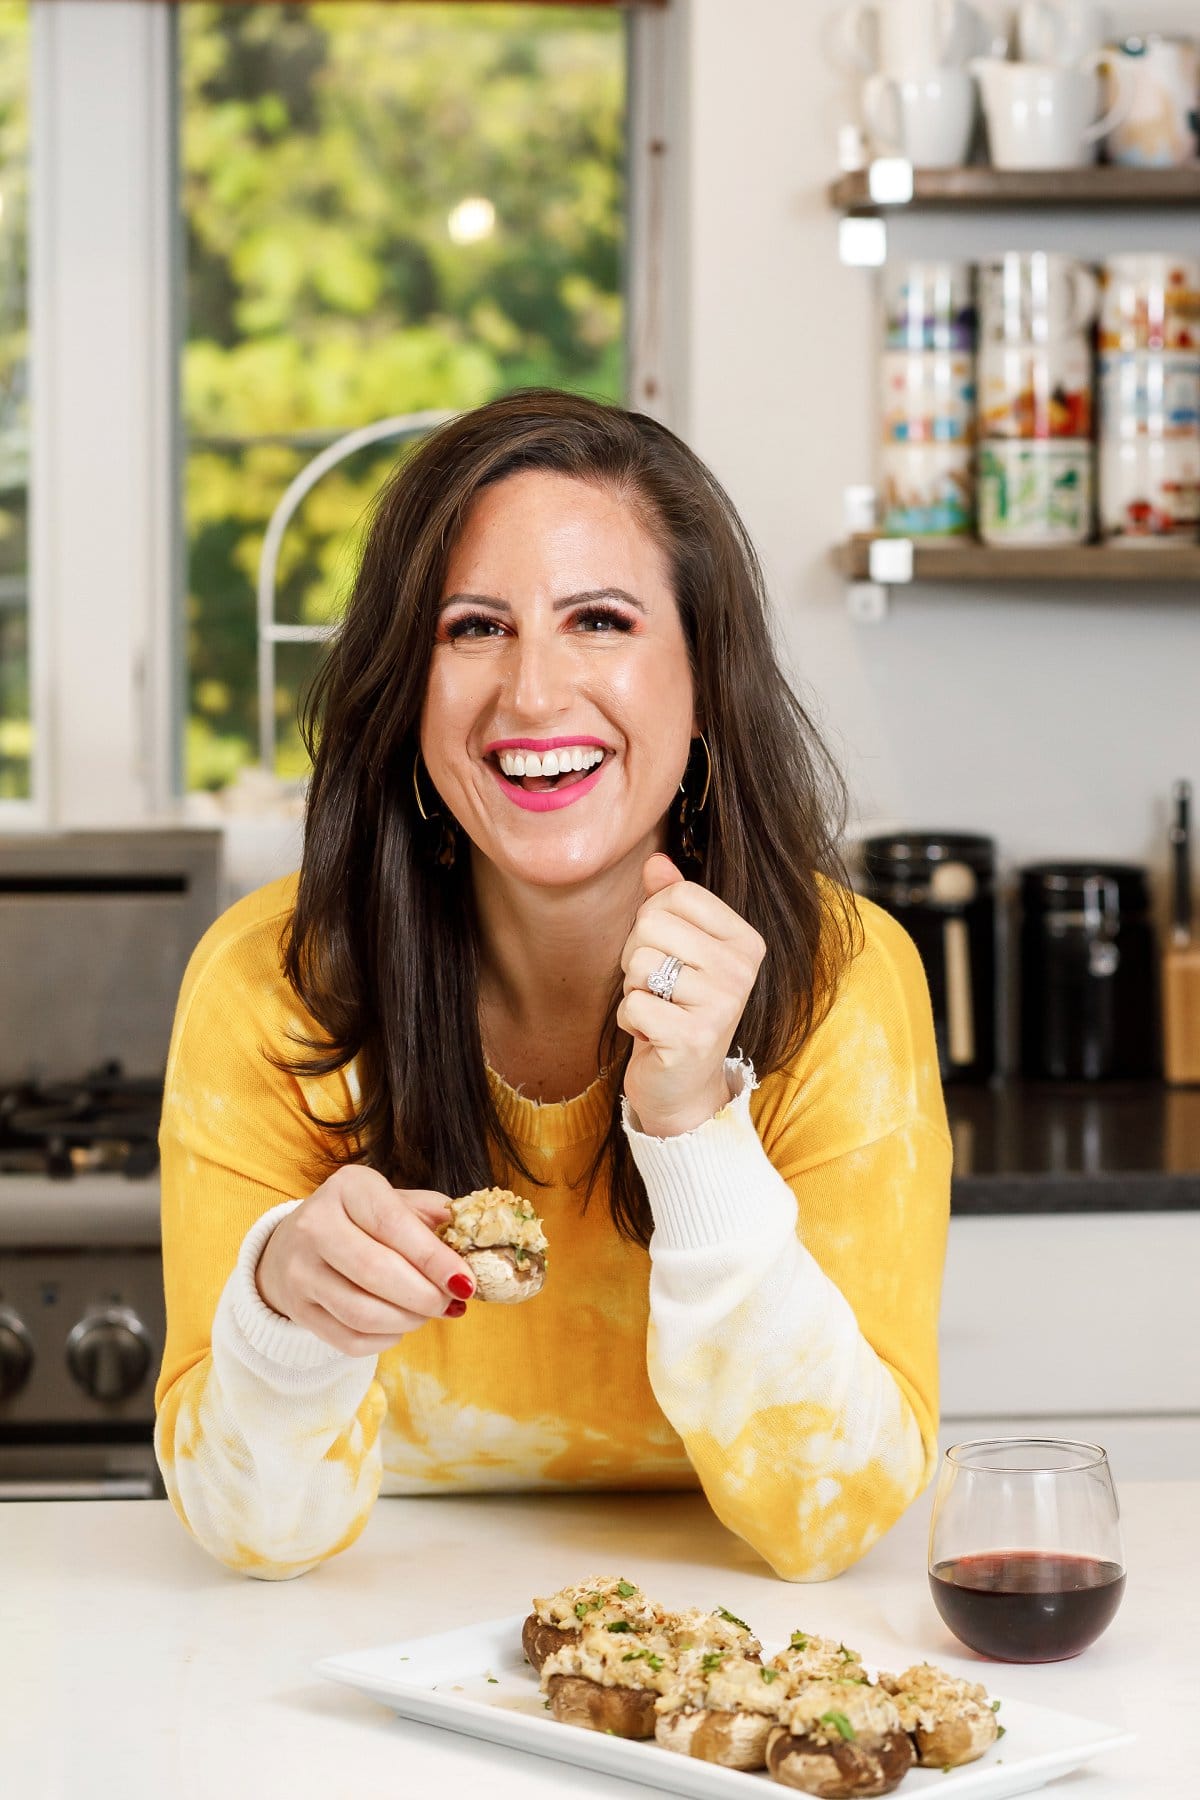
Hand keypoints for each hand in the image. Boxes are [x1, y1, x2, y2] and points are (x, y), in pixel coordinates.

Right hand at [254, 1165, 475, 1355]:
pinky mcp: (297, 1309)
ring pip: (362, 1312)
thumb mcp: (397, 1202)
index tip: (465, 1282)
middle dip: (425, 1295)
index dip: (433, 1258)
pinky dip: (385, 1339)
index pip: (392, 1225)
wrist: (296, 1244)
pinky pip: (349, 1339)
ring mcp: (300, 1270)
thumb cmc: (362, 1220)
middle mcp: (315, 1224)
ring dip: (408, 1320)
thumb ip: (434, 1217)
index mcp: (348, 1187)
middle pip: (376, 1271)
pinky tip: (398, 1324)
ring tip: (428, 1313)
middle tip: (451, 1302)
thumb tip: (471, 1246)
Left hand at [618, 853, 765, 1136]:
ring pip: (638, 962)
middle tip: (659, 989)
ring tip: (658, 1010)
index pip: (677, 894)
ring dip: (633, 990)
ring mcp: (722, 1003)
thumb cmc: (678, 1009)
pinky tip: (653, 1034)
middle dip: (637, 956)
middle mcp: (742, 969)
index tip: (666, 954)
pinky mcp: (694, 1037)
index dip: (652, 920)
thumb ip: (670, 902)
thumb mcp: (679, 951)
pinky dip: (629, 1020)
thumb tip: (655, 861)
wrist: (683, 1087)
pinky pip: (632, 1003)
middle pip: (651, 923)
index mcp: (745, 940)